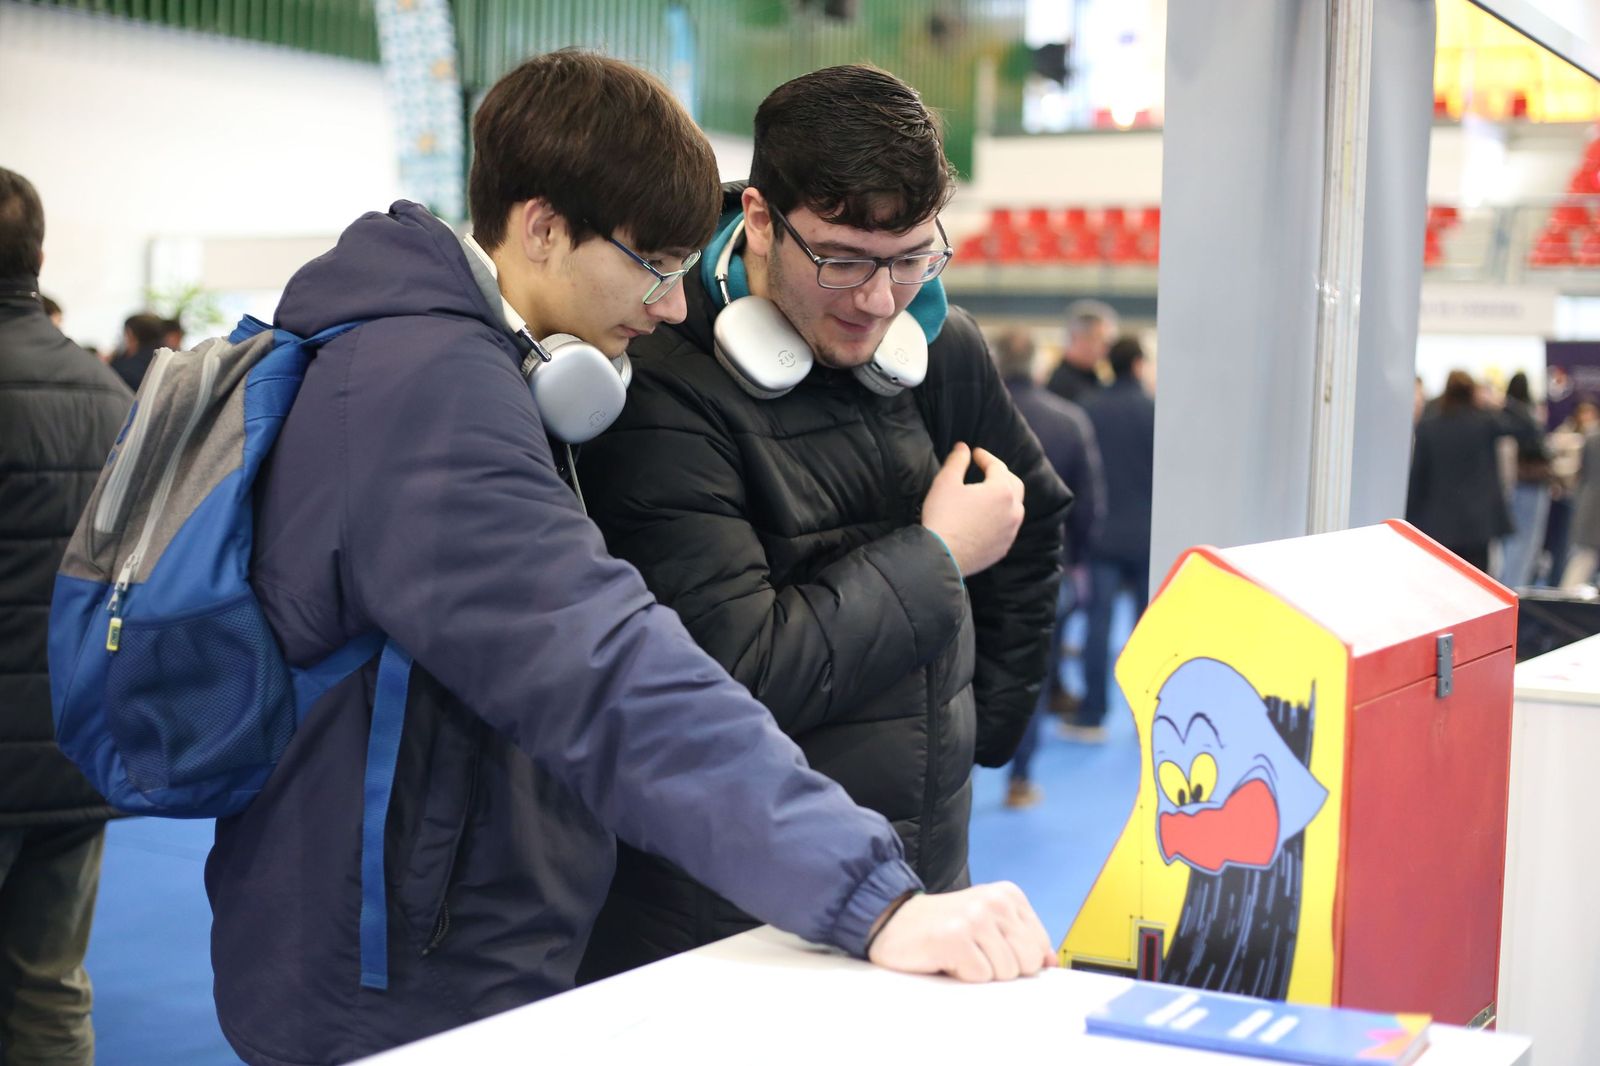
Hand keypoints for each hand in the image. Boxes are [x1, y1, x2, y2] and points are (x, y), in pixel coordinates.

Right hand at [867, 882, 1056, 981]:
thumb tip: (1050, 960)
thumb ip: (1021, 939)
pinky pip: (979, 976)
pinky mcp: (956, 938)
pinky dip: (961, 975)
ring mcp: (975, 918)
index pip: (1040, 946)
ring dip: (979, 971)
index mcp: (1008, 895)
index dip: (1016, 958)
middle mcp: (994, 901)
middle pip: (1027, 962)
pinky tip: (945, 957)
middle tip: (974, 952)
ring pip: (1005, 972)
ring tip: (958, 953)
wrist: (894, 921)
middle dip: (1001, 967)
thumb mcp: (988, 924)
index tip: (990, 948)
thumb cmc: (943, 927)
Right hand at [921, 443, 1025, 576]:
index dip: (985, 457)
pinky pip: (1008, 527)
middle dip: (1001, 474)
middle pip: (1014, 485)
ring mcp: (1010, 531)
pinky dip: (1002, 518)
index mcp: (1001, 491)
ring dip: (1005, 497)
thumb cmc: (943, 516)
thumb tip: (963, 447)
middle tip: (986, 470)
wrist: (941, 556)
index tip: (974, 453)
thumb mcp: (946, 482)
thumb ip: (957, 461)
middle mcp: (1013, 510)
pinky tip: (989, 518)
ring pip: (1015, 508)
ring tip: (990, 493)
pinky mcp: (1004, 547)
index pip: (997, 466)